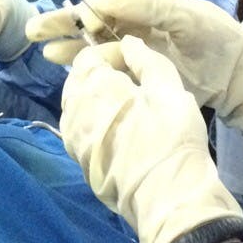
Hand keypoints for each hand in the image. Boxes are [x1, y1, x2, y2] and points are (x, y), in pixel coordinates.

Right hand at [27, 0, 242, 150]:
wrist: (235, 74)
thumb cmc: (212, 37)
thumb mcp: (182, 14)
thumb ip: (142, 2)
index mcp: (143, 1)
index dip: (88, 9)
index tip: (82, 21)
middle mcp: (132, 21)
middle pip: (89, 19)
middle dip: (61, 23)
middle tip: (32, 30)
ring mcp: (131, 46)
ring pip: (90, 43)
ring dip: (65, 43)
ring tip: (39, 47)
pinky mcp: (133, 69)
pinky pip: (100, 64)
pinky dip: (80, 63)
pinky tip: (59, 62)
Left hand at [61, 36, 242, 242]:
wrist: (169, 199)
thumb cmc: (171, 137)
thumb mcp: (168, 88)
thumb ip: (146, 59)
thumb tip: (129, 43)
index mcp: (90, 87)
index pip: (88, 56)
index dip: (111, 53)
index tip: (135, 62)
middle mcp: (72, 111)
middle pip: (79, 81)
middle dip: (101, 76)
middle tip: (134, 82)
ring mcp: (73, 140)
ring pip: (78, 107)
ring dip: (98, 100)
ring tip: (130, 105)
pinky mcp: (80, 163)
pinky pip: (82, 131)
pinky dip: (96, 123)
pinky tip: (122, 130)